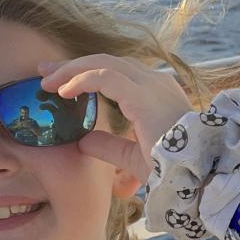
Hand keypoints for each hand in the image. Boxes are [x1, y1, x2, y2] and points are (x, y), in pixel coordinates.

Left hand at [38, 55, 193, 183]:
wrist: (195, 175)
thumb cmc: (172, 170)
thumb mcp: (132, 158)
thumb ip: (109, 147)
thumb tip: (83, 142)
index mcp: (155, 95)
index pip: (116, 75)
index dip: (86, 76)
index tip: (59, 86)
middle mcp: (154, 84)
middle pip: (107, 63)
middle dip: (73, 67)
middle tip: (44, 74)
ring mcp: (150, 85)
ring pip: (103, 64)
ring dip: (71, 71)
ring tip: (47, 82)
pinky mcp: (142, 95)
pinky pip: (105, 77)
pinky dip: (81, 80)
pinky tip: (63, 91)